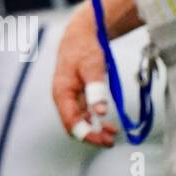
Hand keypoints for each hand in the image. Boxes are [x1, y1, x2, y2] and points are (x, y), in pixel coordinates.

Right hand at [51, 7, 117, 147]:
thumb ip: (96, 90)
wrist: (81, 34)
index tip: (105, 141)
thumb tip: (100, 113)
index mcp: (62, 92)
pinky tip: (108, 123)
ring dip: (94, 130)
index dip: (87, 135)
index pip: (71, 122)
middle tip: (112, 141)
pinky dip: (94, 121)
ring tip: (113, 133)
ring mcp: (69, 97)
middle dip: (92, 135)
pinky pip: (83, 114)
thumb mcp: (92, 67)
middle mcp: (62, 97)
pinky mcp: (76, 94)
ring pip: (78, 121)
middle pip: (73, 125)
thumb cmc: (85, 49)